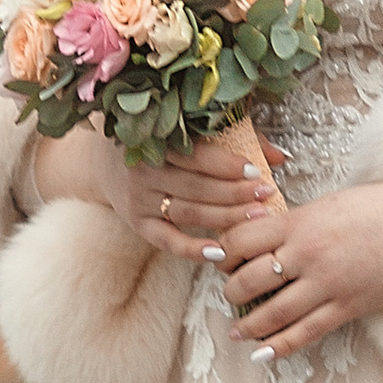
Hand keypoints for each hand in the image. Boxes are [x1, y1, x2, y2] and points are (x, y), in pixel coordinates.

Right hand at [34, 121, 285, 258]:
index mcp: (155, 141)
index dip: (228, 166)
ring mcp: (139, 201)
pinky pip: (168, 241)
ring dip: (225, 218)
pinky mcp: (138, 224)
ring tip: (256, 218)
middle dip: (235, 193)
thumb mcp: (186, 130)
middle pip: (197, 187)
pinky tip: (220, 252)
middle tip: (266, 196)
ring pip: (189, 213)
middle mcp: (144, 171)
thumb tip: (282, 156)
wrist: (100, 160)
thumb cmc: (157, 140)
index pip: (197, 156)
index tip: (258, 172)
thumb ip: (235, 138)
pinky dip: (193, 249)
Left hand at [215, 175, 382, 362]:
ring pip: (272, 313)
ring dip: (248, 325)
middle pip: (248, 280)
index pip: (240, 240)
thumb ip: (295, 221)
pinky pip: (305, 333)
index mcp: (300, 223)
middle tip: (229, 294)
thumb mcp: (330, 203)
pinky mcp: (348, 307)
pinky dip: (279, 346)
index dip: (224, 252)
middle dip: (231, 291)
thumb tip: (262, 233)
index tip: (222, 259)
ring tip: (237, 330)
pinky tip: (263, 352)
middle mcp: (308, 254)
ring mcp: (328, 284)